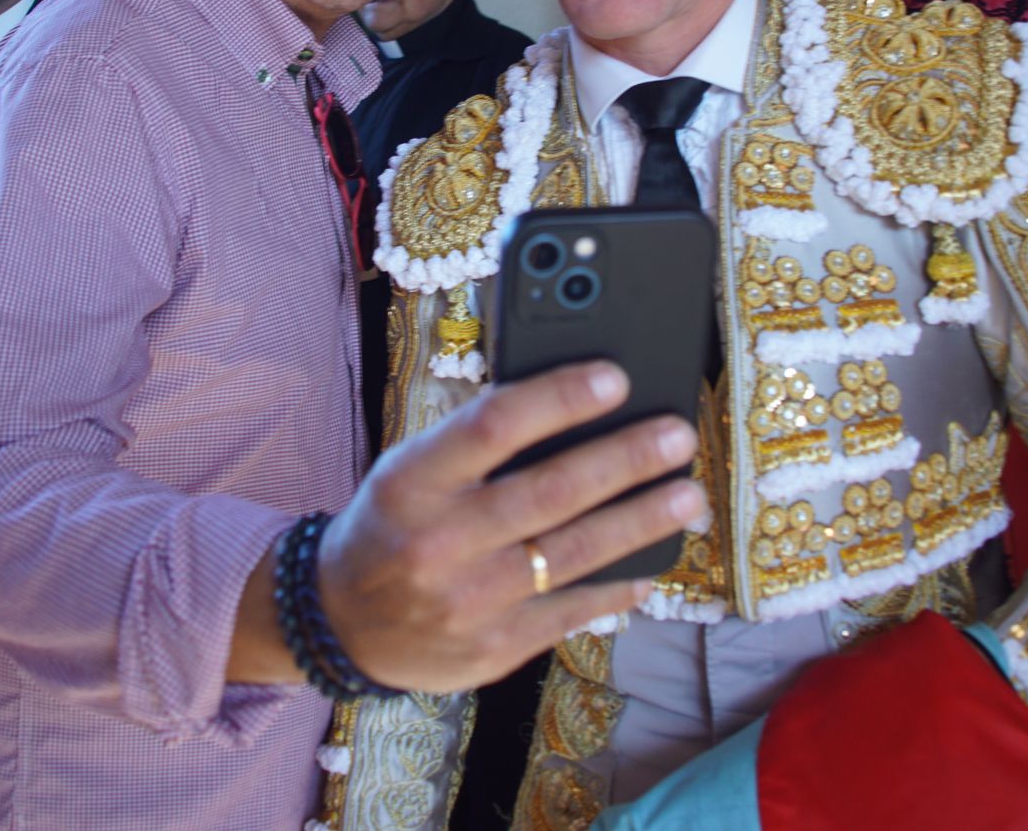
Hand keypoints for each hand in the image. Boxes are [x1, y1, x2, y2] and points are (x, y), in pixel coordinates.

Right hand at [317, 361, 704, 693]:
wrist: (341, 621)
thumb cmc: (392, 525)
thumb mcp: (409, 470)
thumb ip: (475, 442)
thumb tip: (573, 404)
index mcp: (412, 482)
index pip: (494, 426)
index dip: (560, 398)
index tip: (615, 378)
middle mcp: (438, 542)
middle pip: (551, 491)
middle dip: (626, 460)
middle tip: (677, 436)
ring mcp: (468, 602)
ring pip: (573, 554)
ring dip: (641, 521)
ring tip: (686, 495)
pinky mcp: (493, 649)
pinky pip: (571, 611)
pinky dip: (618, 586)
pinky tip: (651, 566)